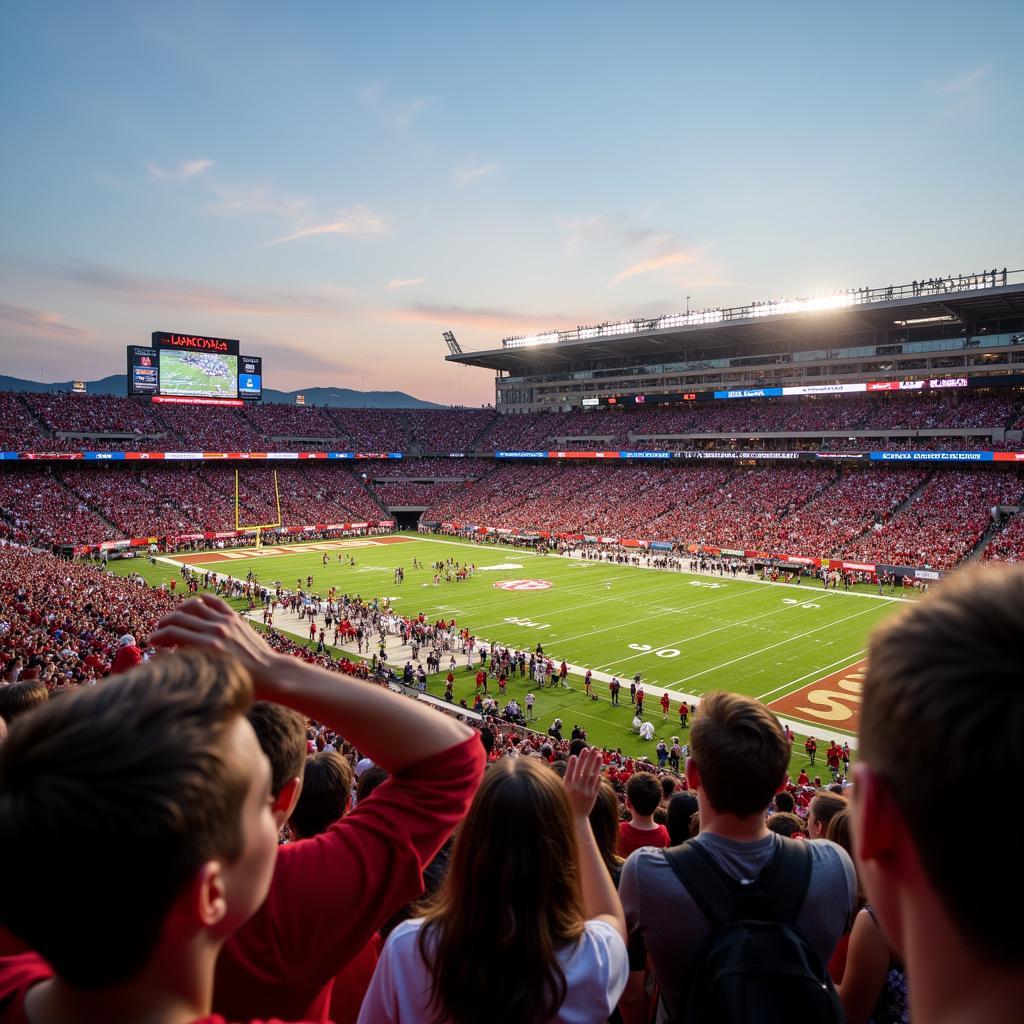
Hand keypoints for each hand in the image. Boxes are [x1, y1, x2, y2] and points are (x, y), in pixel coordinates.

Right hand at [149, 594, 284, 697]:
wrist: (271, 674)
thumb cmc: (241, 683)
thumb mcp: (211, 676)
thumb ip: (189, 663)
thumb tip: (165, 656)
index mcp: (207, 647)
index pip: (172, 633)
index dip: (157, 636)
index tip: (151, 642)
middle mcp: (215, 631)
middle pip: (179, 618)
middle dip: (163, 624)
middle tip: (158, 631)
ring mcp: (226, 622)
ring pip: (194, 606)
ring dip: (179, 611)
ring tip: (173, 618)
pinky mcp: (235, 619)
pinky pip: (215, 602)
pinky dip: (202, 600)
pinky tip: (195, 603)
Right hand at [563, 745, 603, 819]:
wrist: (576, 818)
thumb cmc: (568, 801)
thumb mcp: (564, 790)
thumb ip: (568, 776)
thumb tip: (573, 760)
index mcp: (567, 786)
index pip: (572, 771)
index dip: (575, 762)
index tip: (578, 753)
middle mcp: (576, 788)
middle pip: (583, 770)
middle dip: (588, 758)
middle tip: (591, 748)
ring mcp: (585, 792)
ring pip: (592, 775)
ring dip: (596, 764)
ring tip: (599, 754)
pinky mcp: (593, 796)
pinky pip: (596, 784)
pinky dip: (598, 776)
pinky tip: (600, 769)